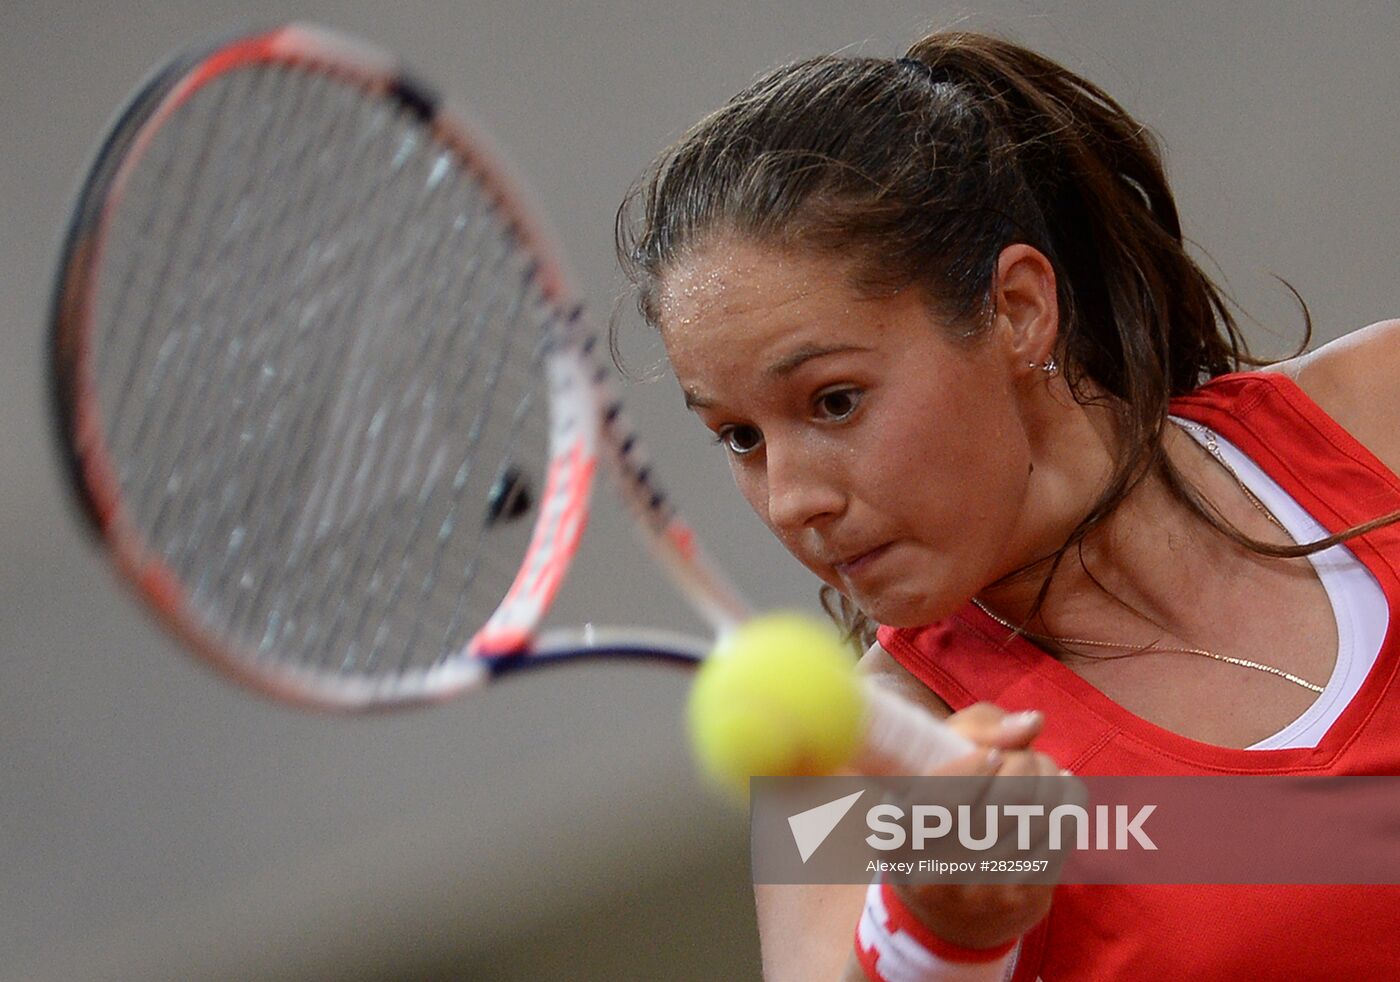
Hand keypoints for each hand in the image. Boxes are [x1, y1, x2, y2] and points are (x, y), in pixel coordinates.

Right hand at [891, 702, 1070, 950]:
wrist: (954, 908)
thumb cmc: (940, 808)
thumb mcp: (931, 764)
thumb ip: (976, 729)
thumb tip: (1033, 723)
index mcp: (901, 835)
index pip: (942, 798)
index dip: (974, 768)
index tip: (992, 754)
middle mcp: (938, 871)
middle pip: (1006, 799)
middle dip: (1024, 763)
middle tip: (1022, 753)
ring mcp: (985, 890)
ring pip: (1042, 814)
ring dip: (1049, 778)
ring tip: (1040, 767)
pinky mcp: (1025, 898)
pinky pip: (1062, 835)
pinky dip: (1066, 802)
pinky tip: (1056, 789)